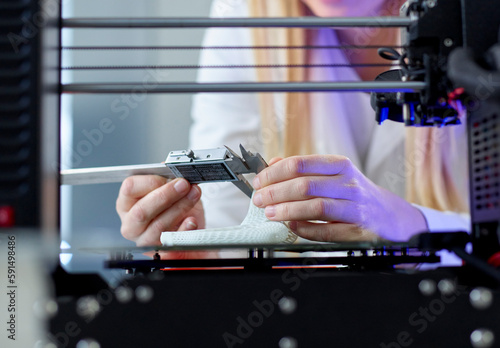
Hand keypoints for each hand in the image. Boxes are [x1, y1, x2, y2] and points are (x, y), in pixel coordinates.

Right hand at [116, 176, 204, 246]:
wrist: (189, 224)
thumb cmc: (174, 205)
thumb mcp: (169, 187)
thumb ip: (167, 177)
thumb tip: (171, 168)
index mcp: (127, 203)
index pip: (129, 189)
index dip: (151, 181)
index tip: (169, 177)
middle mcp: (131, 223)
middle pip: (142, 211)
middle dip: (166, 195)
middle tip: (184, 184)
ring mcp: (144, 239)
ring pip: (158, 226)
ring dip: (179, 208)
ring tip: (193, 195)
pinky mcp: (161, 251)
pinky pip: (171, 242)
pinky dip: (184, 229)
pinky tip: (192, 219)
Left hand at [252, 155, 426, 241]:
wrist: (391, 216)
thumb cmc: (355, 194)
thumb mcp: (334, 175)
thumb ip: (305, 169)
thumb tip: (273, 164)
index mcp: (340, 165)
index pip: (301, 164)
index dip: (275, 173)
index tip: (260, 181)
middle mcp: (349, 184)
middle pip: (305, 185)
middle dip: (276, 193)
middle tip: (260, 200)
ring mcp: (356, 207)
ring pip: (315, 207)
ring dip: (287, 211)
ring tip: (270, 214)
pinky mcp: (359, 230)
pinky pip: (326, 230)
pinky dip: (305, 229)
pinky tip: (292, 226)